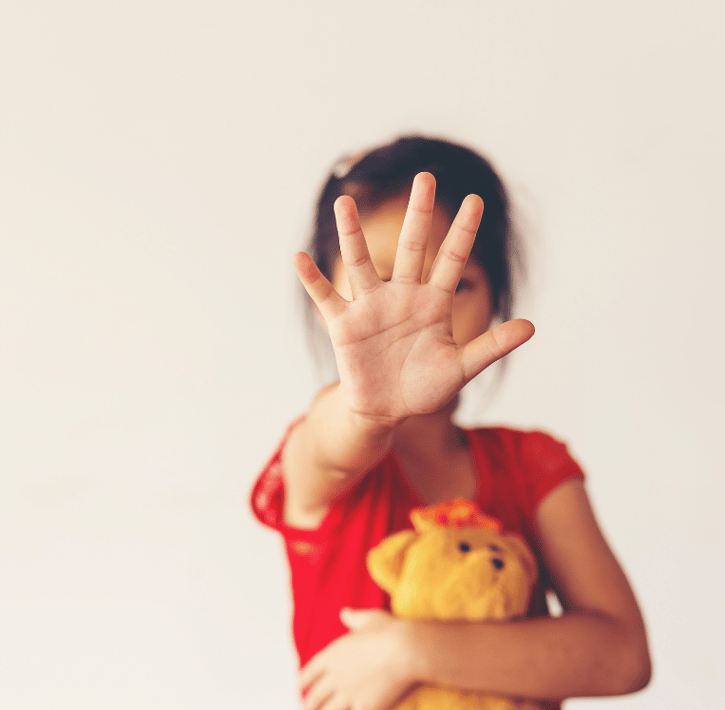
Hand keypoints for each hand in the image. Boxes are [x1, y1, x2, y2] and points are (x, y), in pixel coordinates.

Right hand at [293, 173, 533, 425]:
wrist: (386, 411)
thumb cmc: (424, 387)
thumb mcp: (461, 368)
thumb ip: (492, 346)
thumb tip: (531, 326)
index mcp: (433, 303)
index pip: (451, 260)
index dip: (462, 232)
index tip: (474, 201)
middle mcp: (401, 296)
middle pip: (410, 247)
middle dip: (418, 214)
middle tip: (425, 177)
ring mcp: (371, 307)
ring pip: (360, 263)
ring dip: (351, 233)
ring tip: (344, 202)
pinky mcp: (344, 325)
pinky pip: (325, 297)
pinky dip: (311, 279)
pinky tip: (299, 257)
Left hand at [300, 608, 417, 709]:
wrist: (407, 648)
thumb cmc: (391, 631)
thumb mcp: (368, 619)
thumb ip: (354, 618)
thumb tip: (345, 613)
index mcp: (332, 655)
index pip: (309, 673)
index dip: (303, 683)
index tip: (300, 690)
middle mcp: (335, 677)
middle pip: (314, 698)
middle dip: (307, 709)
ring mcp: (348, 694)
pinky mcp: (364, 709)